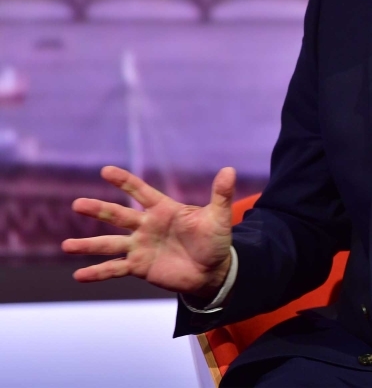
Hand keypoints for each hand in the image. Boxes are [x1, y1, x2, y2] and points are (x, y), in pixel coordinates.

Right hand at [62, 165, 235, 299]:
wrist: (213, 270)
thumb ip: (220, 194)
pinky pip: (115, 269)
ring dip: (88, 245)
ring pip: (110, 244)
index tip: (106, 171)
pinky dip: (97, 273)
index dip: (125, 182)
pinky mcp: (140, 267)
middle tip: (77, 204)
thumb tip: (229, 170)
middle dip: (99, 210)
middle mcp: (147, 226)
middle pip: (119, 216)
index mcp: (164, 210)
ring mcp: (140, 247)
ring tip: (66, 245)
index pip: (141, 192)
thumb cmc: (214, 240)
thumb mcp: (218, 217)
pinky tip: (78, 276)